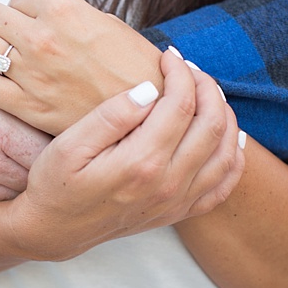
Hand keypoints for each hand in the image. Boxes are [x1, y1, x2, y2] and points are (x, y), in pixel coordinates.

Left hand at [0, 0, 163, 134]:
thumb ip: (71, 17)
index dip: (18, 7)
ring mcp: (30, 72)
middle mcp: (42, 37)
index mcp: (64, 10)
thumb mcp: (108, 25)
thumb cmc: (136, 68)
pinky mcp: (26, 104)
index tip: (18, 15)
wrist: (152, 113)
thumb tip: (43, 17)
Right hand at [0, 38, 50, 203]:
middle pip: (34, 179)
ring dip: (20, 180)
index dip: (60, 145)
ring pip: (10, 194)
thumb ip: (17, 84)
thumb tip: (54, 83)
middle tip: (54, 156)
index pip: (50, 153)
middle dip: (45, 168)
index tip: (63, 137)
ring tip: (28, 163)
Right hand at [5, 50, 244, 261]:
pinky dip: (233, 156)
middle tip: (189, 68)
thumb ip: (111, 115)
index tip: (168, 57)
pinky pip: (224, 185)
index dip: (180, 73)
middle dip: (206, 87)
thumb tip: (149, 89)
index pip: (180, 105)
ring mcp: (177, 202)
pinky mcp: (179, 212)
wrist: (54, 230)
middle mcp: (167, 184)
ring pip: (225, 152)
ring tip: (206, 92)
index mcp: (141, 163)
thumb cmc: (55, 183)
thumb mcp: (69, 144)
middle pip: (211, 124)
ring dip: (224, 115)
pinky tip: (227, 136)